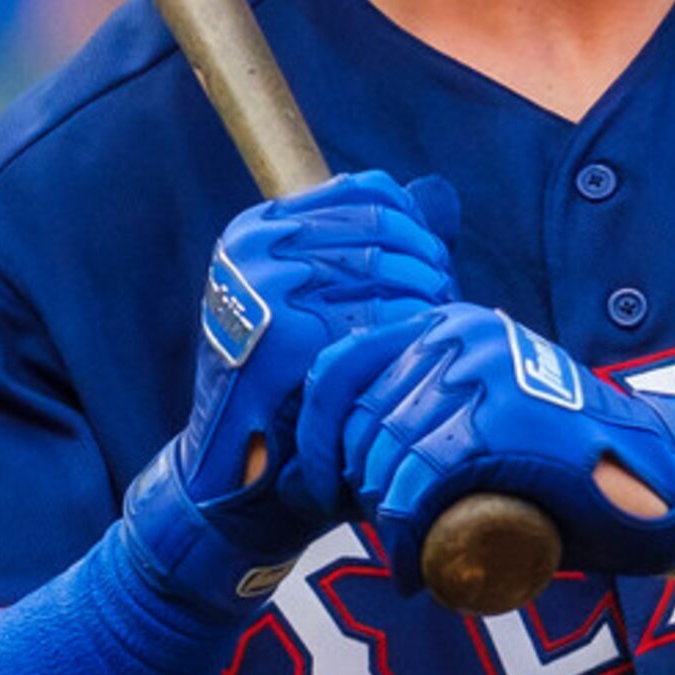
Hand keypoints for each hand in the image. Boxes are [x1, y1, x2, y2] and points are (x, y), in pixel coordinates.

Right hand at [127, 172, 458, 611]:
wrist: (234, 482)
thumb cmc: (288, 393)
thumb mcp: (316, 302)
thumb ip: (370, 247)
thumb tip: (438, 193)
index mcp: (259, 229)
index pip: (370, 193)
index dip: (417, 229)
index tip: (431, 271)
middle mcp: (257, 247)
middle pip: (386, 229)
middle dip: (428, 270)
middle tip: (440, 313)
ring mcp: (267, 286)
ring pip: (392, 270)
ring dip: (425, 304)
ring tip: (424, 341)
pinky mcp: (288, 333)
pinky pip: (386, 316)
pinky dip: (410, 338)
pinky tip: (408, 364)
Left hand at [293, 302, 674, 593]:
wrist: (667, 481)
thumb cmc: (570, 466)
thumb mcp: (489, 414)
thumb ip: (432, 413)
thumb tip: (348, 458)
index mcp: (451, 325)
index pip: (339, 368)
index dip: (313, 436)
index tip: (316, 489)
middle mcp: (460, 336)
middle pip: (355, 422)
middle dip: (355, 488)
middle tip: (385, 534)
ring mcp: (482, 375)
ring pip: (381, 459)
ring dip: (383, 521)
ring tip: (411, 555)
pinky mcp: (499, 424)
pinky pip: (416, 488)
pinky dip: (406, 540)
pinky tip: (417, 572)